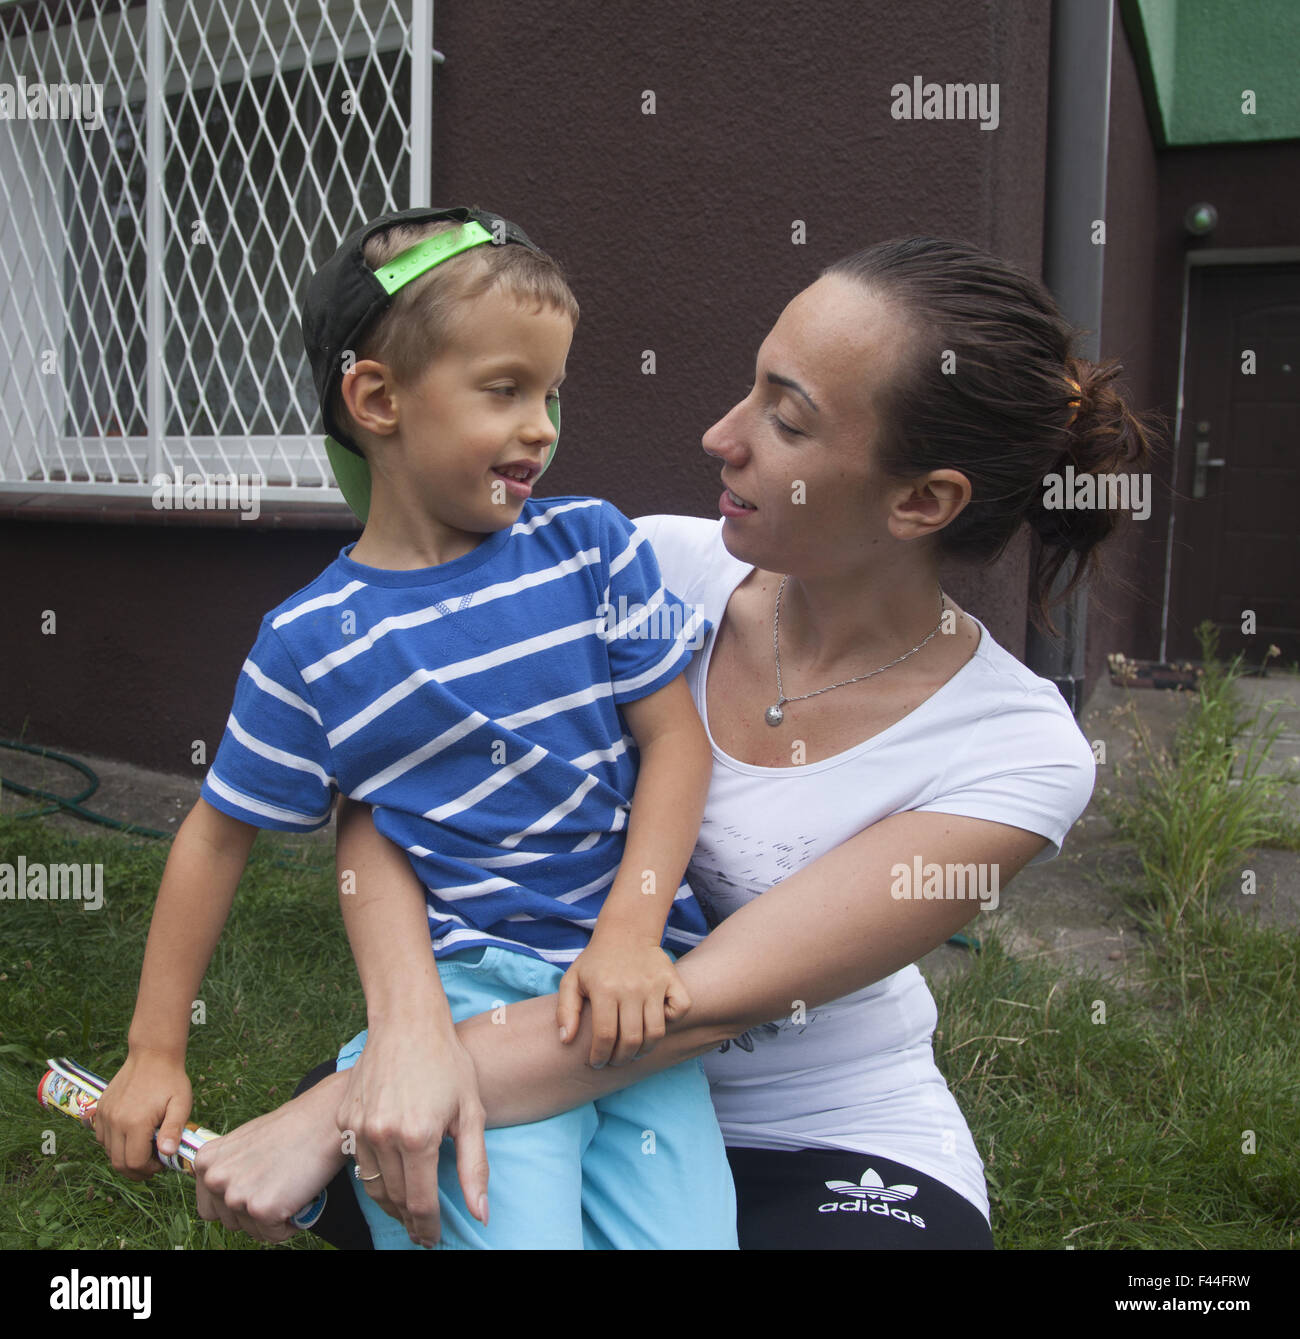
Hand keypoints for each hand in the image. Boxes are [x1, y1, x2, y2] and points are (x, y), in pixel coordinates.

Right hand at [94, 1049, 191, 1179]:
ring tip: (143, 1148)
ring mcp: (104, 1115)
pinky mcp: (99, 1109)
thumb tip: (168, 1153)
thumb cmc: (170, 1080)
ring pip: (108, 1152)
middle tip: (152, 1164)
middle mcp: (115, 1121)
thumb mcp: (181, 1103)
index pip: (134, 1163)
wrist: (152, 1054)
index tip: (161, 1162)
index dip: (148, 1170)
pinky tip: (130, 1136)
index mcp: (135, 1123)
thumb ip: (174, 1130)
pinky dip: (113, 1144)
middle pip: (118, 1163)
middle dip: (136, 1170)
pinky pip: (101, 1137)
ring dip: (124, 1157)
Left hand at [194, 1076, 346, 1243]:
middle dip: (256, 1211)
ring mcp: (237, 1195)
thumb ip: (229, 1166)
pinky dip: (290, 1223)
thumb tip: (230, 1191)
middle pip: (230, 1222)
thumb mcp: (245, 1141)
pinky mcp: (262, 1209)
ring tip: (290, 1188)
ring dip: (273, 1218)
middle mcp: (214, 1179)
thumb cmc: (292, 1127)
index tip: (257, 1189)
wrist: (324, 1119)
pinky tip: (299, 1197)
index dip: (238, 1202)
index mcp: (206, 1161)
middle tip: (279, 1186)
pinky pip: (275, 1235)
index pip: (210, 1206)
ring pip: (252, 1231)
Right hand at [334, 1023, 488, 1247]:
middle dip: (411, 1220)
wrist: (408, 1023)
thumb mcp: (471, 1113)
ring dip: (391, 1203)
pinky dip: (373, 1175)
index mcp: (418, 1136)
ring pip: (372, 1186)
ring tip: (408, 1210)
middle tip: (422, 1230)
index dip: (428, 1228)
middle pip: (395, 1199)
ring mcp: (359, 1127)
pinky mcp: (344, 1119)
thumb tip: (480, 1214)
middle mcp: (384, 1135)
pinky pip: (358, 1161)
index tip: (433, 1238)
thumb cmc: (447, 1063)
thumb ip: (475, 1167)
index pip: (420, 1203)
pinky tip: (390, 1175)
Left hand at [555, 931, 691, 1067]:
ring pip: (656, 1032)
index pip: (605, 1036)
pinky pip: (681, 1009)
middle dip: (621, 1059)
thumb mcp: (572, 980)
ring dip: (644, 1050)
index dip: (600, 1056)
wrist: (626, 931)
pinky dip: (672, 1021)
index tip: (597, 1062)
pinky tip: (656, 1022)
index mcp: (604, 989)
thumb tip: (566, 1040)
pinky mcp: (672, 979)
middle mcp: (631, 987)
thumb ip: (565, 1011)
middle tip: (615, 1061)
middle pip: (631, 1039)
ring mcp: (654, 984)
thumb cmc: (596, 961)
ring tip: (633, 1051)